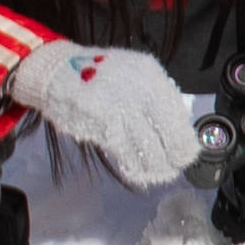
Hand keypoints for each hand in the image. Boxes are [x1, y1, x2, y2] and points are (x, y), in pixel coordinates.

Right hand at [8, 40, 203, 186]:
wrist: (57, 71)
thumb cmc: (99, 76)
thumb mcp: (133, 75)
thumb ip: (153, 97)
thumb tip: (175, 128)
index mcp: (151, 76)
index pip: (178, 115)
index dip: (184, 139)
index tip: (187, 153)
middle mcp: (141, 90)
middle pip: (169, 134)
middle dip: (175, 156)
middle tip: (175, 168)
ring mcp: (122, 108)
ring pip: (149, 148)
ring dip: (156, 167)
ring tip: (158, 174)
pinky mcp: (104, 124)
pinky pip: (126, 153)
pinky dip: (135, 166)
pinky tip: (138, 172)